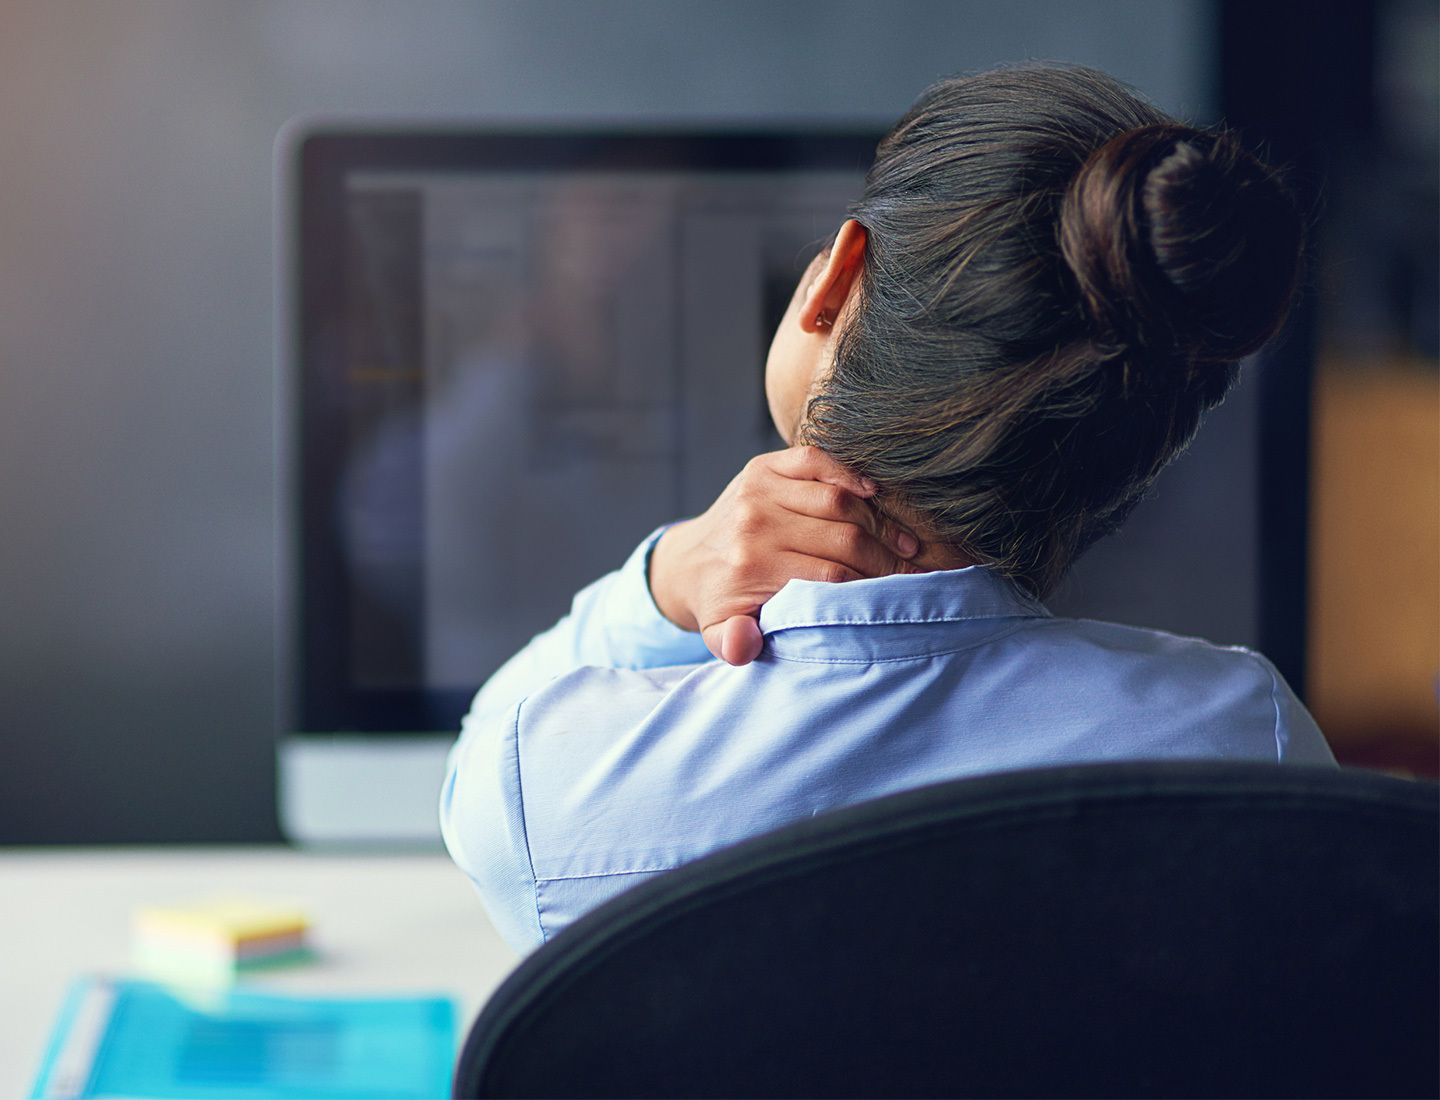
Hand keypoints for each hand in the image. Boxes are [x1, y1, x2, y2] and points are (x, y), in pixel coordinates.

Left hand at [648, 446, 918, 665]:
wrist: (688, 561)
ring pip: (838, 500)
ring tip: (903, 544)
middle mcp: (755, 523)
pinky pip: (816, 460)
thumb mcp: (720, 634)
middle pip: (842, 537)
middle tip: (911, 572)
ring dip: (878, 522)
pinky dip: (849, 472)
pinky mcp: (763, 466)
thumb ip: (733, 644)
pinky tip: (875, 493)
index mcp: (750, 565)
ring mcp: (759, 489)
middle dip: (884, 557)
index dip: (870, 586)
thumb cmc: (720, 602)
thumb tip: (745, 643)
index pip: (831, 575)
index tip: (898, 597)